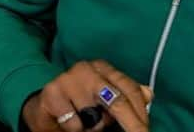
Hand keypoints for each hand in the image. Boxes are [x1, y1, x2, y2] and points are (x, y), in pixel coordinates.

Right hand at [20, 60, 150, 131]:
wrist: (45, 108)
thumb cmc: (79, 105)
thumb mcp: (105, 100)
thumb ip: (125, 96)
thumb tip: (149, 94)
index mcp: (103, 68)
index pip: (129, 88)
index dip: (140, 112)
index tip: (146, 129)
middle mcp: (87, 68)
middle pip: (117, 100)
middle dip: (131, 124)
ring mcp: (68, 79)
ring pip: (94, 115)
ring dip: (94, 127)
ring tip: (86, 122)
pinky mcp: (52, 93)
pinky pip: (75, 123)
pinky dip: (75, 129)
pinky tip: (69, 121)